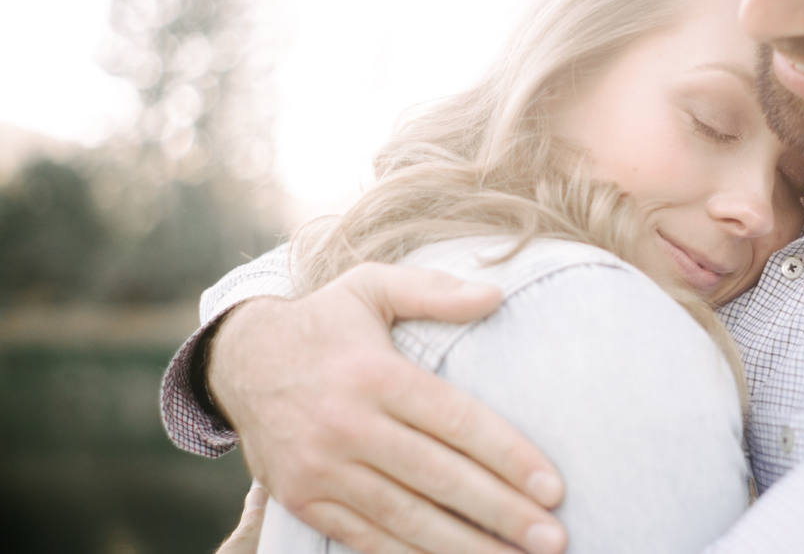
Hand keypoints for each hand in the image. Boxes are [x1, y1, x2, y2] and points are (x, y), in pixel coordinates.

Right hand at [208, 263, 567, 553]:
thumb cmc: (325, 322)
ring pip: (405, 518)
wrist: (238, 360)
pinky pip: (365, 538)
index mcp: (375, 374)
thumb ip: (434, 291)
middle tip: (553, 539)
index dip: (507, 456)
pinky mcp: (303, 499)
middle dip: (501, 513)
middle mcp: (347, 424)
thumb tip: (496, 294)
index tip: (553, 487)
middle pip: (438, 477)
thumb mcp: (373, 287)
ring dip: (465, 547)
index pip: (454, 421)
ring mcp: (321, 468)